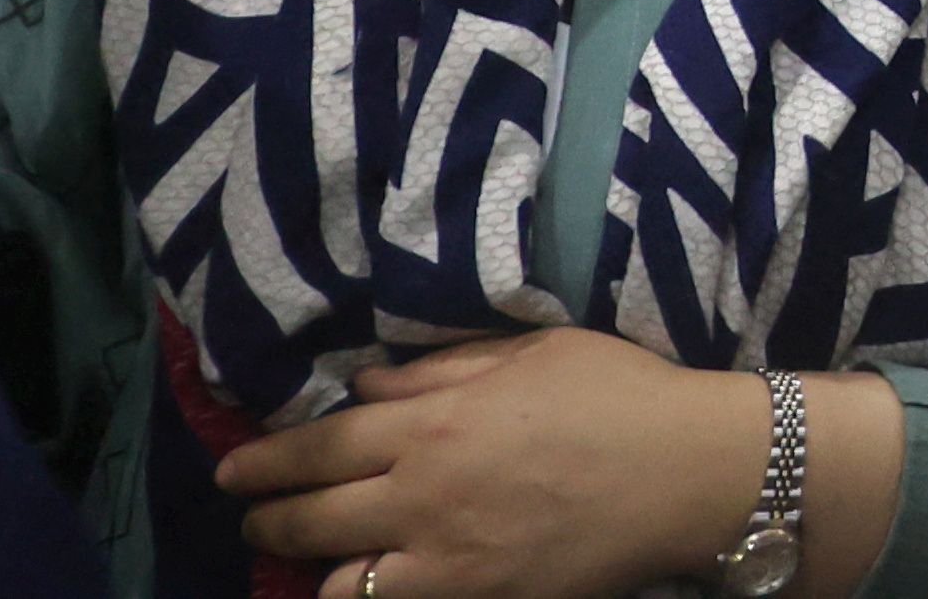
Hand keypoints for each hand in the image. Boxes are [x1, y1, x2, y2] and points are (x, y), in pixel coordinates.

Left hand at [217, 323, 768, 598]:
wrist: (692, 472)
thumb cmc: (620, 395)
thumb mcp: (534, 352)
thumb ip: (441, 368)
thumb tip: (365, 386)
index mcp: (436, 424)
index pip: (319, 448)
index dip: (265, 461)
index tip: (236, 469)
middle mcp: (423, 495)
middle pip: (311, 517)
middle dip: (267, 516)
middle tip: (252, 512)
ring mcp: (447, 559)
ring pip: (338, 583)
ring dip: (312, 568)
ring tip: (313, 556)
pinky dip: (367, 597)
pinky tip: (368, 584)